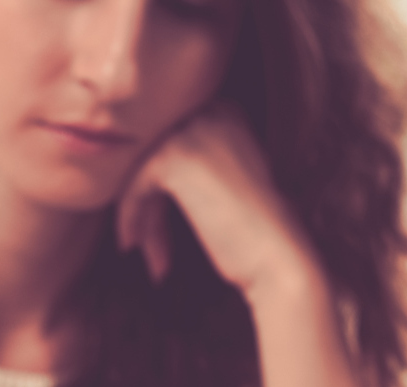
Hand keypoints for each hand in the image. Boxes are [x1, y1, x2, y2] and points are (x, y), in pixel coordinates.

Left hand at [115, 102, 321, 297]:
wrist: (279, 255)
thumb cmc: (253, 230)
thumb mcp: (221, 180)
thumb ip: (187, 164)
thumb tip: (128, 166)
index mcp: (225, 111)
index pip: (169, 142)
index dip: (157, 187)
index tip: (157, 225)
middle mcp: (210, 111)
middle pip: (153, 156)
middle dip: (147, 204)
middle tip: (146, 244)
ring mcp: (192, 131)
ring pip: (141, 172)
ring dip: (141, 217)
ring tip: (149, 255)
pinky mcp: (174, 157)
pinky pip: (135, 186)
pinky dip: (131, 217)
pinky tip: (135, 245)